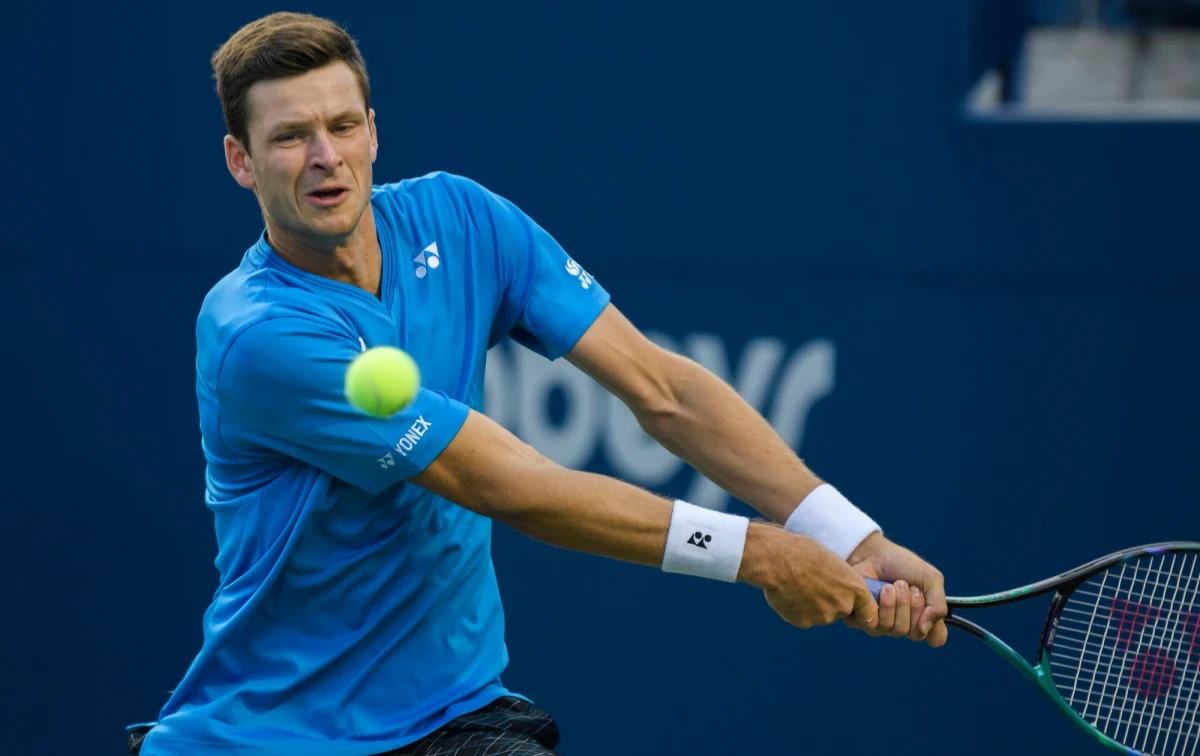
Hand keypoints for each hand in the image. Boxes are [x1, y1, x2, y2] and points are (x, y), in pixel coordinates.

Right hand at [740, 524, 879, 629]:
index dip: (861, 610)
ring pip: (821, 615)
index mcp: (855, 589)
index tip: (854, 608)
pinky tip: (788, 593)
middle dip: (831, 603)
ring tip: (798, 585)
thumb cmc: (803, 552)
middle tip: (816, 586)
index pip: (869, 613)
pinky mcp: (804, 622)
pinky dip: (797, 609)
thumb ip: (840, 582)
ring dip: (812, 606)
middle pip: (841, 611)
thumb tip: (838, 590)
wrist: (776, 559)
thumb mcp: (832, 561)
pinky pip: (804, 618)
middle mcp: (842, 606)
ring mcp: (823, 617)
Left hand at [845, 532, 948, 647]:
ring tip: (891, 585)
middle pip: (916, 633)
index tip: (929, 607)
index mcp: (923, 617)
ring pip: (897, 630)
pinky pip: (877, 626)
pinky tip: (880, 590)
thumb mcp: (930, 579)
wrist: (873, 554)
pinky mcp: (863, 621)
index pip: (936, 638)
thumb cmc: (902, 565)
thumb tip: (925, 629)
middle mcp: (905, 626)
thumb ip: (938, 604)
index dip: (934, 624)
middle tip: (906, 585)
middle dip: (914, 605)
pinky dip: (882, 604)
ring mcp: (884, 626)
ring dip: (897, 603)